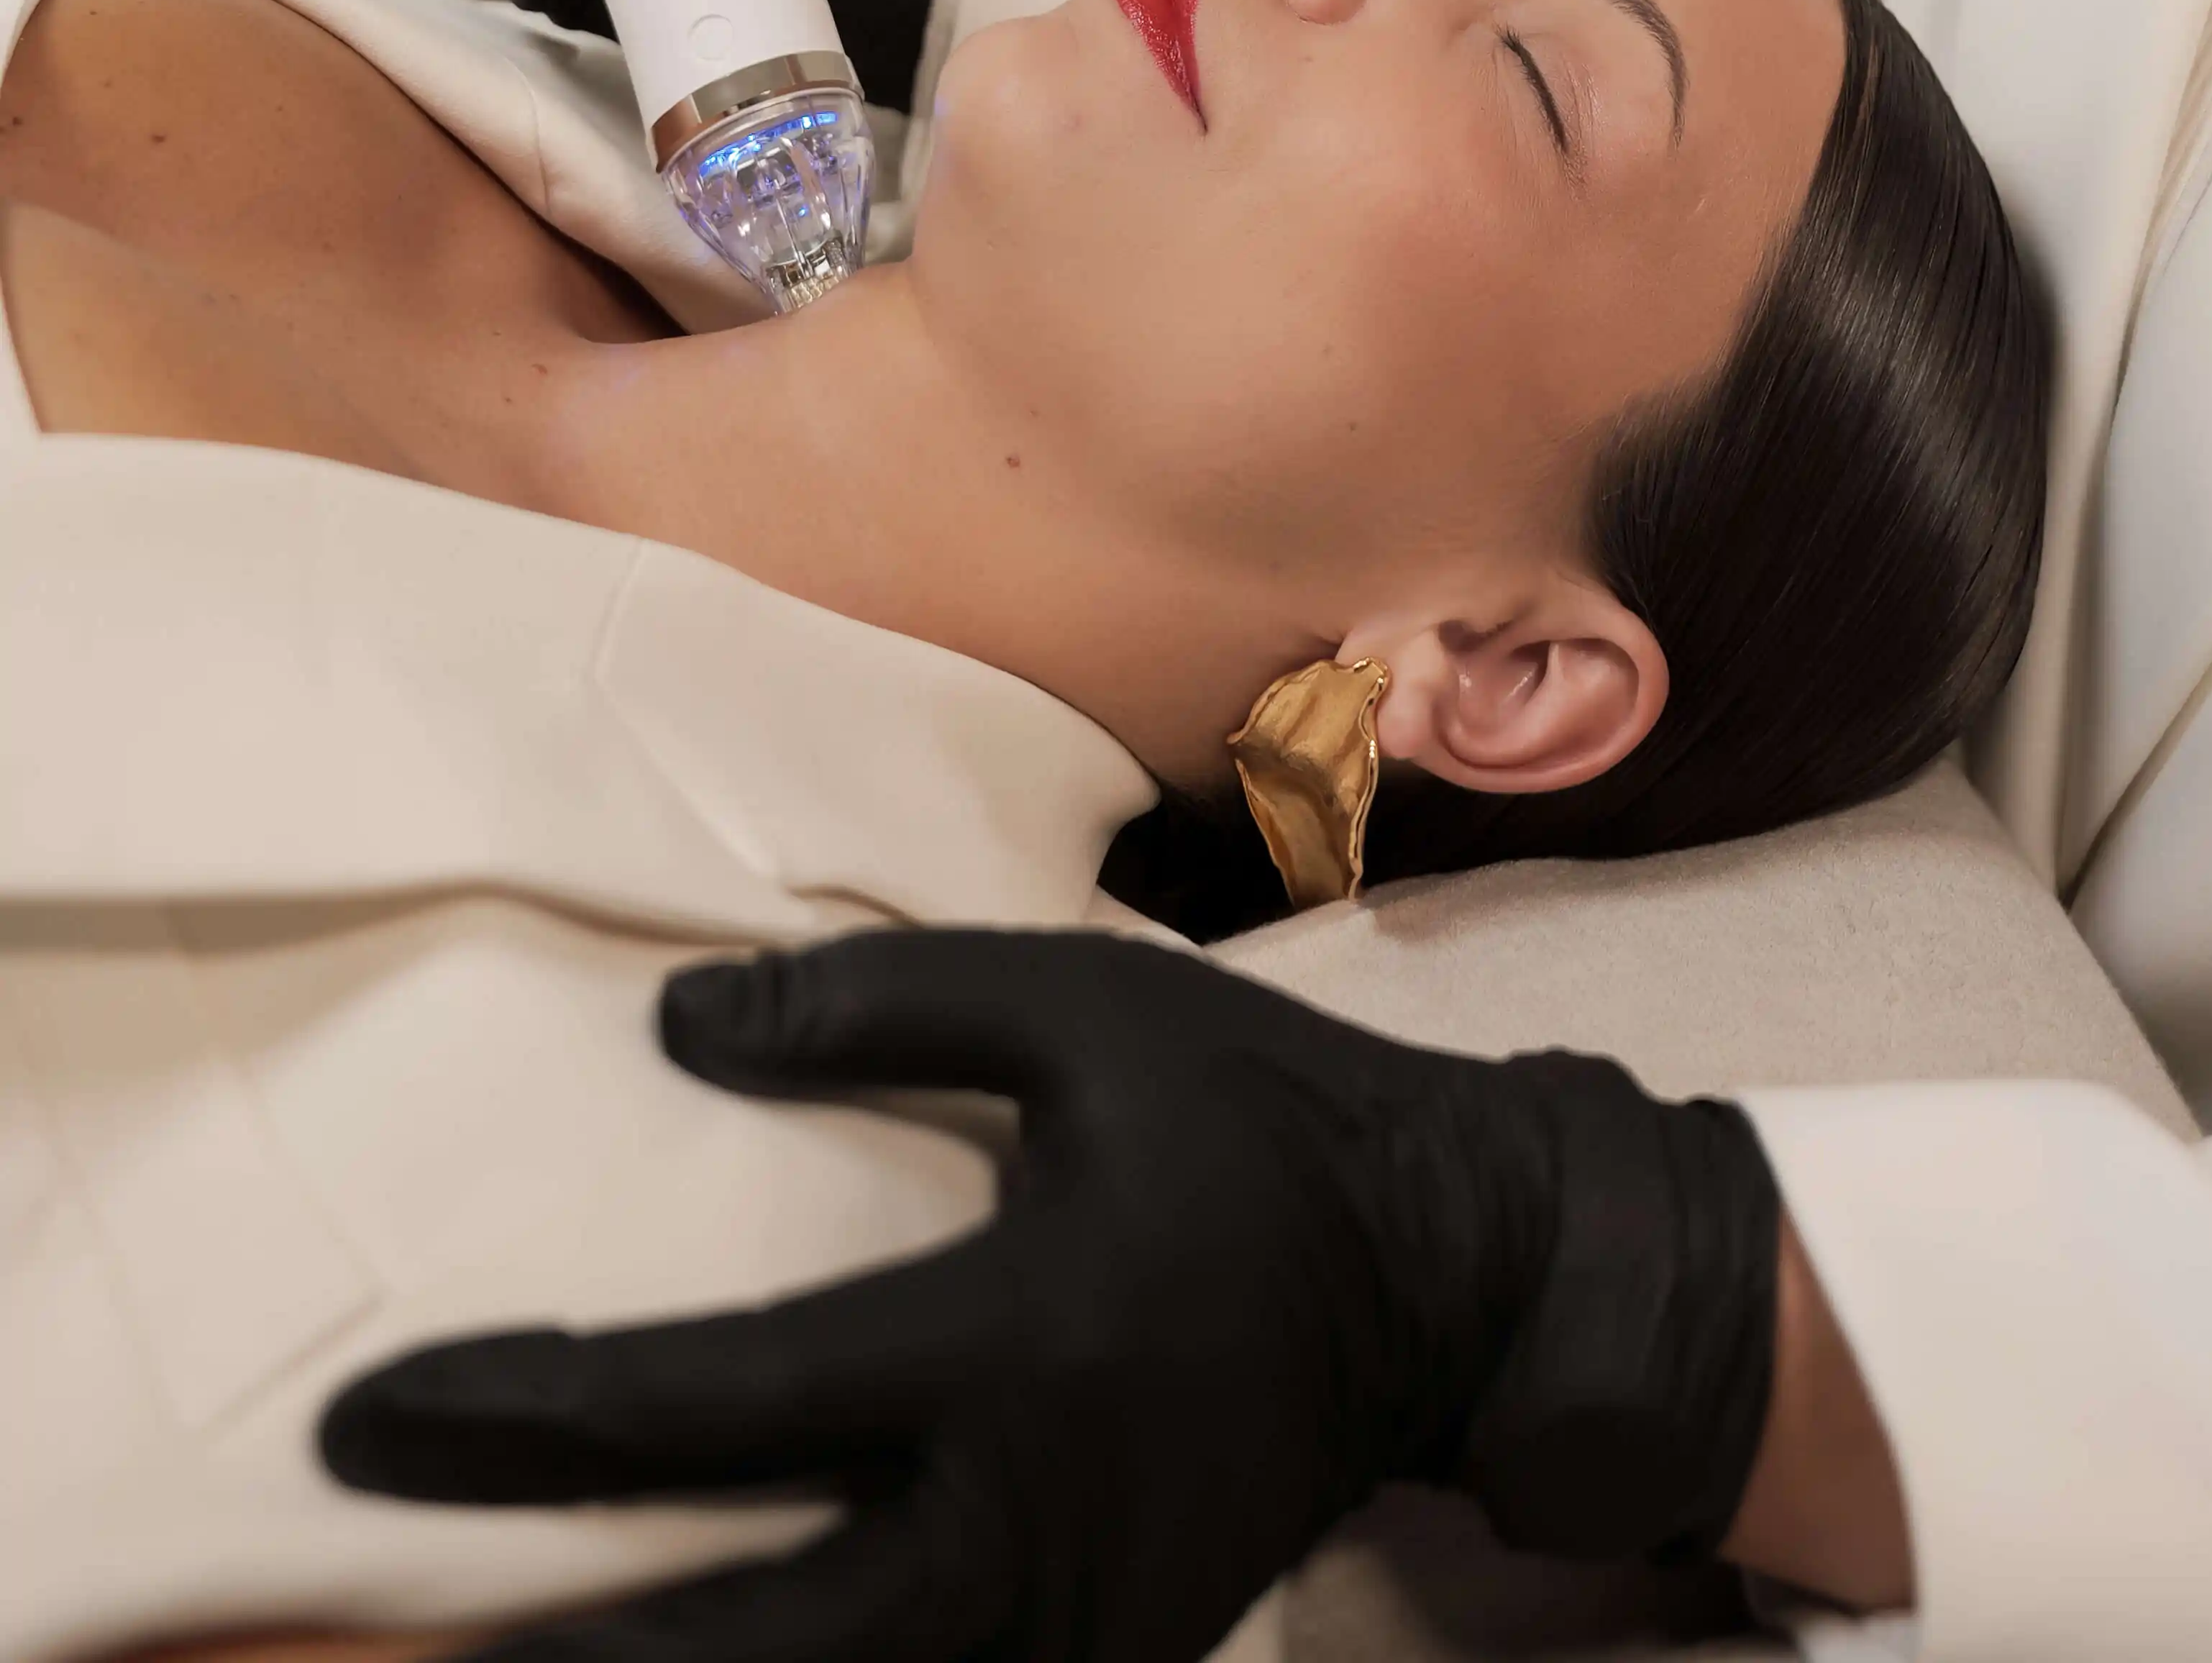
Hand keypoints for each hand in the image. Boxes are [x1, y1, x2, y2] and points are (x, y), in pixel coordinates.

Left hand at [319, 925, 1783, 1662]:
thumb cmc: (1258, 1112)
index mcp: (1017, 1340)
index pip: (725, 1402)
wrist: (1454, 1268)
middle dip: (573, 1654)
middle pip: (759, 1641)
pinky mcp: (1117, 1660)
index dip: (534, 1417)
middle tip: (392, 1638)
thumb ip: (882, 996)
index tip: (376, 1423)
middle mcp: (1036, 1513)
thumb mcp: (1082, 1004)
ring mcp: (1083, 1618)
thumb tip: (681, 1027)